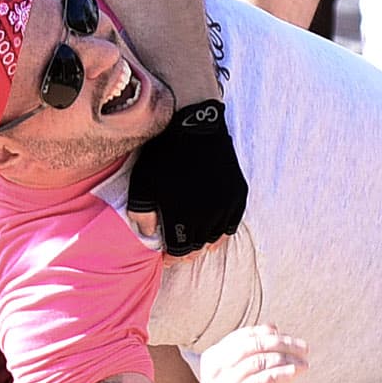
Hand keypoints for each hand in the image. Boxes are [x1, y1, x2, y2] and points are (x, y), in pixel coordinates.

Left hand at [127, 101, 248, 254]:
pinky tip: (210, 230)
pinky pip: (231, 225)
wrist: (194, 125)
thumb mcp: (142, 184)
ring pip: (215, 239)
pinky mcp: (239, 194)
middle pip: (198, 247)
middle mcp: (208, 214)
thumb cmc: (164, 155)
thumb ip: (142, 214)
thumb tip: (150, 236)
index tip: (165, 256)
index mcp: (182, 214)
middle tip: (177, 249)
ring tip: (192, 238)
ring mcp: (227, 204)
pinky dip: (220, 232)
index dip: (172, 257)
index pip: (180, 250)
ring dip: (202, 242)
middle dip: (186, 251)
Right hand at [197, 326, 306, 382]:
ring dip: (286, 359)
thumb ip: (249, 353)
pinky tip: (295, 373)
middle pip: (253, 346)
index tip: (290, 339)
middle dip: (282, 343)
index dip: (270, 334)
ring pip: (259, 362)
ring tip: (304, 363)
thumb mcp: (233, 376)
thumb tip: (272, 327)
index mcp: (213, 358)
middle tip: (303, 348)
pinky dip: (280, 374)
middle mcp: (216, 370)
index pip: (244, 336)